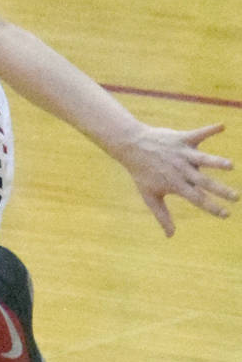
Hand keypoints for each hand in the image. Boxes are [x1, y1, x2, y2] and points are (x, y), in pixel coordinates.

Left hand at [111, 122, 234, 235]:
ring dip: (216, 161)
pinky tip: (222, 126)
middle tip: (236, 197)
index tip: (226, 215)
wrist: (131, 146)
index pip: (197, 199)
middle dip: (220, 190)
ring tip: (229, 165)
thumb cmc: (142, 173)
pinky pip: (198, 133)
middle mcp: (181, 170)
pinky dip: (210, 129)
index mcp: (176, 184)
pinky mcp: (182, 139)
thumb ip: (162, 216)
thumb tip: (170, 236)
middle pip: (204, 182)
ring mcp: (182, 154)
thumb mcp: (150, 196)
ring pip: (202, 159)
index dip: (211, 207)